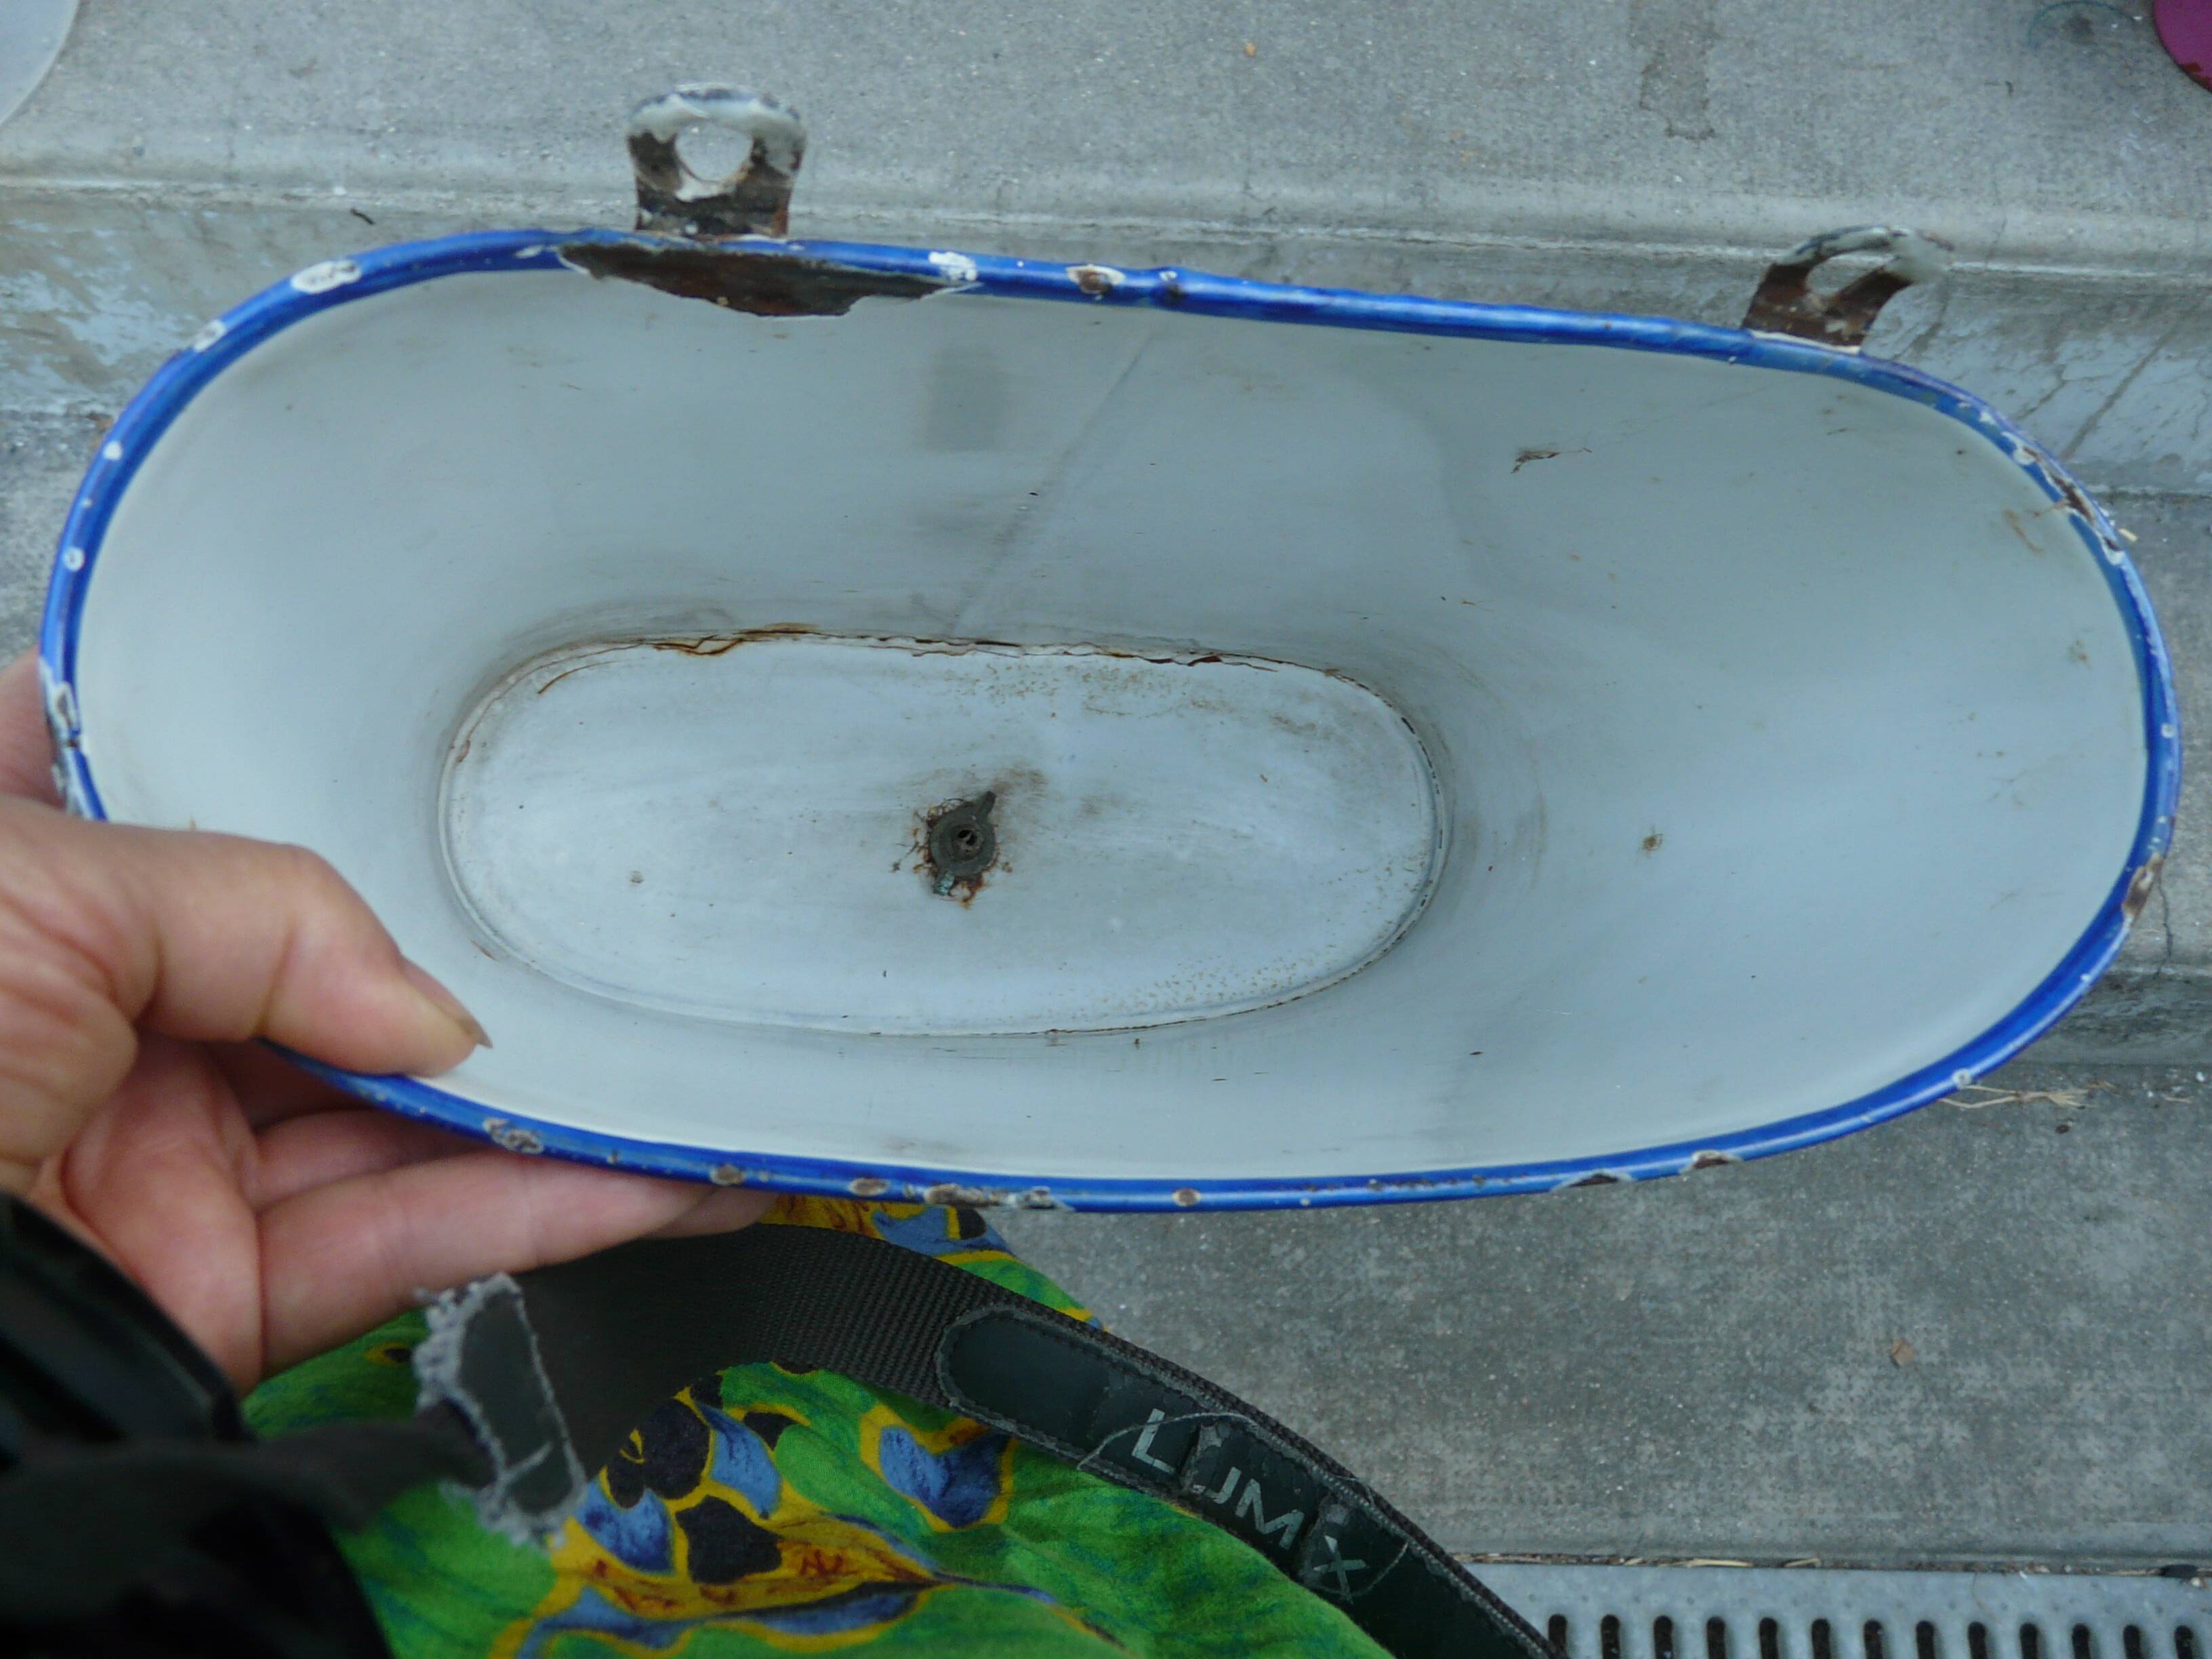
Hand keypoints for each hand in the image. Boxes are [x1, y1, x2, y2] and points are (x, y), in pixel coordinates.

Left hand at [0, 652, 767, 1389]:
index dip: (287, 755)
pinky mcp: (222, 1293)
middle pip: (328, 973)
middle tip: (608, 922)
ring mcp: (166, 1161)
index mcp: (22, 885)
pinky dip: (546, 1214)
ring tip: (695, 1066)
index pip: (169, 799)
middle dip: (475, 955)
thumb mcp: (39, 889)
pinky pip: (409, 1245)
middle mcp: (99, 1017)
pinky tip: (662, 1177)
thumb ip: (271, 914)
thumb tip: (441, 1023)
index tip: (422, 730)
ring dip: (556, 1101)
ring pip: (397, 1121)